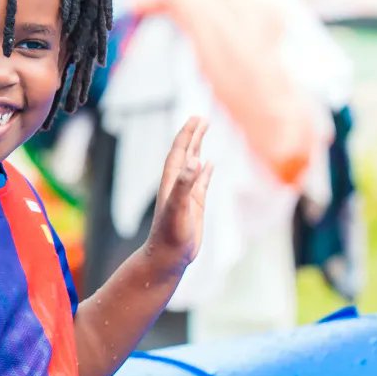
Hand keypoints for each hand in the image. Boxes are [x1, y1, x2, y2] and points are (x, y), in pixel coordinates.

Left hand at [146, 117, 212, 273]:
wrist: (166, 257)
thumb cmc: (170, 235)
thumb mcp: (178, 208)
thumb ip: (185, 185)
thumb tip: (195, 160)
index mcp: (171, 181)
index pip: (180, 151)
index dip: (187, 133)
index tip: (197, 118)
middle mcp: (177, 185)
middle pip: (185, 153)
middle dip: (193, 135)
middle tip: (202, 118)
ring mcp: (186, 195)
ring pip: (193, 165)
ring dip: (198, 148)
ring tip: (204, 131)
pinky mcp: (194, 206)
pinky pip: (201, 183)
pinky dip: (206, 171)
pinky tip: (210, 164)